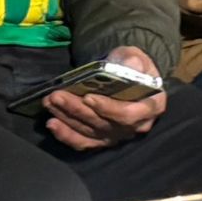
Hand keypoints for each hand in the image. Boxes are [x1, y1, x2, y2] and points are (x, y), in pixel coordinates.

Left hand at [44, 46, 166, 150]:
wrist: (127, 78)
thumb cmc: (132, 68)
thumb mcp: (135, 57)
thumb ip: (133, 60)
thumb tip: (131, 64)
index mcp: (151, 106)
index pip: (128, 114)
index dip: (108, 109)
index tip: (87, 97)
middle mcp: (135, 126)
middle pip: (103, 124)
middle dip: (77, 110)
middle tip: (57, 96)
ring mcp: (117, 135)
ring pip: (89, 131)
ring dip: (67, 118)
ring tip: (50, 102)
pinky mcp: (102, 140)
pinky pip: (83, 143)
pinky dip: (66, 135)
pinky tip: (52, 123)